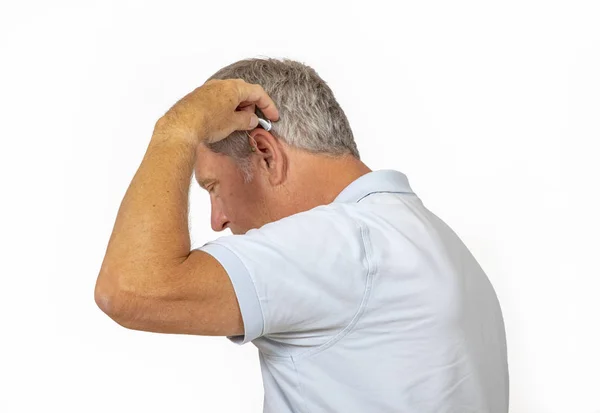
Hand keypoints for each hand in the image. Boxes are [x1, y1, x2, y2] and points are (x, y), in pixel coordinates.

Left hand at [154, 78, 278, 145]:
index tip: (273, 117)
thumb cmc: (208, 122)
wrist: (181, 126)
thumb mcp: (233, 123)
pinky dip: (225, 108)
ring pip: (230, 95)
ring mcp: (208, 89)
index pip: (258, 93)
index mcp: (234, 87)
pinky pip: (218, 99)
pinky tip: (221, 121)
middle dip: (251, 106)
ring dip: (237, 108)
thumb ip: (246, 120)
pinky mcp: (198, 96)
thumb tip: (252, 120)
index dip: (268, 105)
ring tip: (236, 123)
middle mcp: (221, 84)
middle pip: (244, 92)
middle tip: (252, 122)